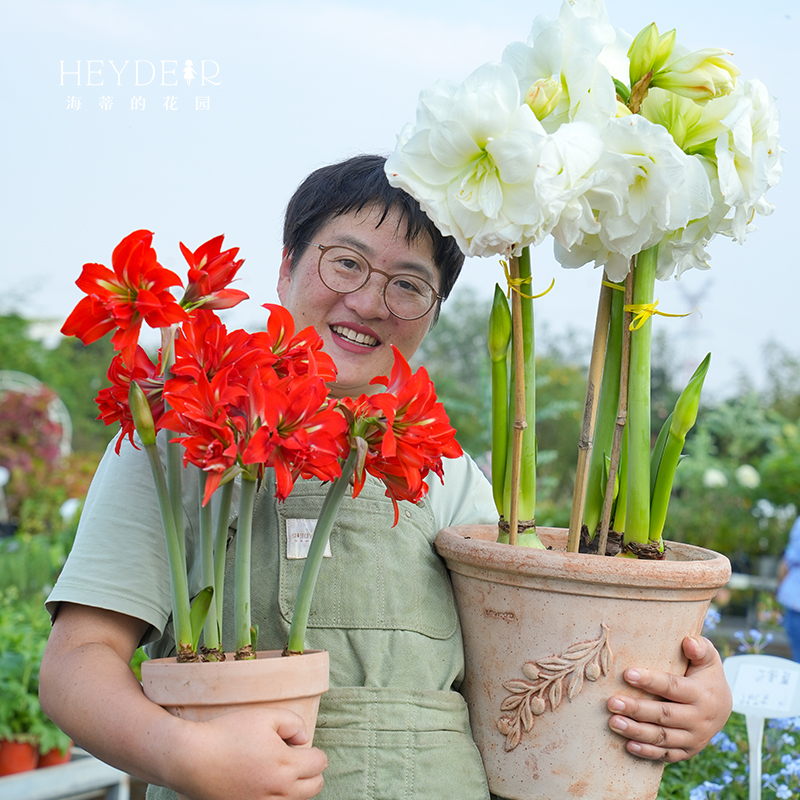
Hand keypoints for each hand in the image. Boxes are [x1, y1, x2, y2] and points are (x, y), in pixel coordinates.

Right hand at [170, 706, 327, 799]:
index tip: (296, 744)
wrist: (193, 759)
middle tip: (291, 757)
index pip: (320, 763)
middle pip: (315, 786)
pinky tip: (264, 782)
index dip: (313, 750)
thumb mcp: (266, 716)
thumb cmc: (229, 734)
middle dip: (310, 770)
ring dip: (296, 786)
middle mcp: (279, 791)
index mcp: (286, 765)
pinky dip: (278, 797)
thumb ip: (294, 723)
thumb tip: (304, 740)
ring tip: (276, 769)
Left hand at [606, 636, 731, 762]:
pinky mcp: (686, 751)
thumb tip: (688, 641)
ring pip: (662, 737)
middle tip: (612, 703)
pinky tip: (629, 746)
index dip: (650, 681)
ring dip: (636, 731)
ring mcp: (693, 738)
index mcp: (702, 694)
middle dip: (637, 709)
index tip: (627, 674)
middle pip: (664, 715)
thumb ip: (699, 648)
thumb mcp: (708, 658)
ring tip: (614, 722)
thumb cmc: (706, 675)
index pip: (673, 687)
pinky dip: (648, 752)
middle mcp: (699, 719)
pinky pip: (666, 755)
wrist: (722, 707)